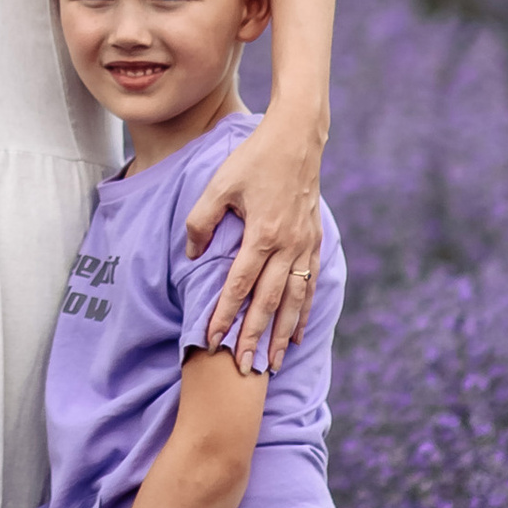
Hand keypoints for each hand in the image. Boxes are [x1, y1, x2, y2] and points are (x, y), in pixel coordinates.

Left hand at [191, 108, 326, 375]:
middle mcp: (288, 246)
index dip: (224, 315)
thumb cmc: (254, 158)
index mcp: (261, 234)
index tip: (212, 340)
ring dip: (284, 334)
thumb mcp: (219, 184)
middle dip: (256, 338)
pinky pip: (310, 285)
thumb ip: (202, 221)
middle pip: (269, 302)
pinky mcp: (315, 241)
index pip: (239, 286)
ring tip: (275, 362)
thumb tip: (193, 254)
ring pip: (294, 301)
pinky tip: (299, 332)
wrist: (298, 138)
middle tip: (245, 369)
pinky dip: (304, 312)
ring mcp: (305, 245)